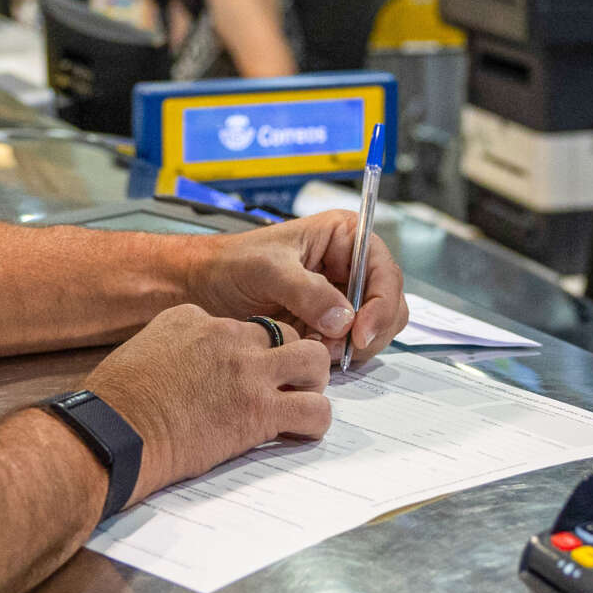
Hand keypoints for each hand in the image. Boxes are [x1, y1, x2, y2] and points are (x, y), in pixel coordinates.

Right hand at [84, 305, 330, 500]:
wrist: (114, 433)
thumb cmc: (117, 401)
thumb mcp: (144, 348)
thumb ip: (176, 343)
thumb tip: (190, 359)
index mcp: (196, 319)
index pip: (244, 324)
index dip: (251, 349)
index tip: (245, 371)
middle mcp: (227, 336)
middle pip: (287, 331)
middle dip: (290, 356)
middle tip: (283, 383)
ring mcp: (248, 371)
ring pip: (313, 359)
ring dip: (312, 380)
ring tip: (299, 400)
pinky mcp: (260, 411)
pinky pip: (314, 410)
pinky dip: (314, 422)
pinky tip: (300, 430)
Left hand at [185, 212, 408, 364]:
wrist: (203, 288)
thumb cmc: (232, 264)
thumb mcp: (267, 269)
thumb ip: (307, 291)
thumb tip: (343, 319)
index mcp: (344, 237)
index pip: (385, 272)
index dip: (381, 304)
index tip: (361, 332)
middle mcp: (350, 267)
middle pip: (388, 306)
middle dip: (366, 331)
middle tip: (334, 347)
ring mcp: (342, 298)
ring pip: (372, 332)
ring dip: (348, 347)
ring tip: (312, 346)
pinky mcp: (329, 325)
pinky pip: (349, 347)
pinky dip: (334, 355)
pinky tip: (307, 349)